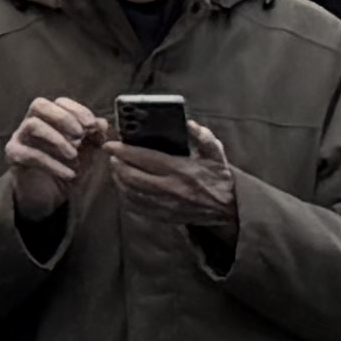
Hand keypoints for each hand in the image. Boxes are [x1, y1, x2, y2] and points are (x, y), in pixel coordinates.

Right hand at [4, 95, 102, 228]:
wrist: (48, 197)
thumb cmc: (66, 169)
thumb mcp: (86, 154)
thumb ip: (94, 138)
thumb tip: (102, 122)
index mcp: (49, 119)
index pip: (59, 102)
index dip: (76, 110)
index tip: (92, 125)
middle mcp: (31, 123)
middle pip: (40, 105)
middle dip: (63, 117)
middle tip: (80, 134)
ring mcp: (20, 138)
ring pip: (33, 125)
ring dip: (57, 139)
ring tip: (74, 155)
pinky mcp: (14, 156)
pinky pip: (30, 154)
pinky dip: (53, 164)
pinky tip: (69, 174)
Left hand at [107, 116, 242, 239]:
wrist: (229, 209)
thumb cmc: (218, 178)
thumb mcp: (216, 154)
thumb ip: (204, 138)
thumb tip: (190, 124)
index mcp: (181, 169)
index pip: (145, 159)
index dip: (124, 151)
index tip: (111, 145)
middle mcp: (172, 188)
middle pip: (134, 177)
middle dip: (117, 165)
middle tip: (111, 156)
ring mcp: (167, 205)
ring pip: (133, 194)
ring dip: (119, 181)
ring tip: (115, 169)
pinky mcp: (166, 216)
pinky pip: (139, 208)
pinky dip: (127, 197)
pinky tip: (124, 188)